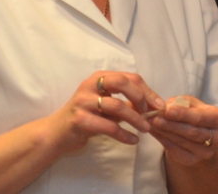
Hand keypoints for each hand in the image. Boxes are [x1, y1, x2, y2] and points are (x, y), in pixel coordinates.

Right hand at [48, 71, 165, 153]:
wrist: (58, 133)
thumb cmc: (87, 117)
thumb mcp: (106, 105)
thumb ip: (125, 102)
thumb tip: (152, 106)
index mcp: (100, 77)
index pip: (129, 77)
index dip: (147, 90)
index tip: (159, 105)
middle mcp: (90, 85)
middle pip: (122, 83)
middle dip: (141, 98)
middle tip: (150, 115)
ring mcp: (84, 101)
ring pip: (117, 106)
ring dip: (135, 119)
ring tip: (146, 130)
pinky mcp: (80, 119)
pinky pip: (108, 127)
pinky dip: (124, 135)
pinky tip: (133, 140)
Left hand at [149, 96, 217, 165]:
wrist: (200, 135)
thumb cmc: (195, 114)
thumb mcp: (192, 103)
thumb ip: (180, 103)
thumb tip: (165, 106)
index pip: (200, 117)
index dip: (183, 114)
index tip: (167, 110)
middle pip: (191, 132)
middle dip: (171, 124)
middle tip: (154, 118)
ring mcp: (206, 152)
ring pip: (182, 142)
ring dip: (164, 132)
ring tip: (150, 123)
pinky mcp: (194, 160)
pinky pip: (176, 150)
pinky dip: (163, 140)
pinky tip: (154, 132)